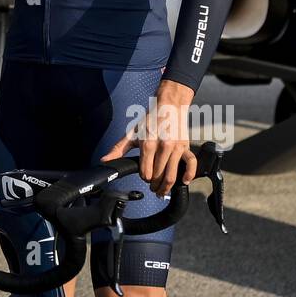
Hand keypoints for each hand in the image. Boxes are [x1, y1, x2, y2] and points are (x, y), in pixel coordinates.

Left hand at [101, 79, 196, 196]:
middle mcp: (163, 146)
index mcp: (148, 143)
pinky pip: (190, 164)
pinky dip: (188, 175)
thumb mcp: (132, 133)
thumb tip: (105, 160)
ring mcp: (176, 147)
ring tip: (161, 191)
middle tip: (152, 187)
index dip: (144, 178)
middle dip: (154, 185)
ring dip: (166, 187)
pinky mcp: (185, 147)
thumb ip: (118, 149)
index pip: (146, 172)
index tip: (144, 177)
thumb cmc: (151, 119)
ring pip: (172, 175)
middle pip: (158, 176)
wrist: (169, 105)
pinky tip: (183, 181)